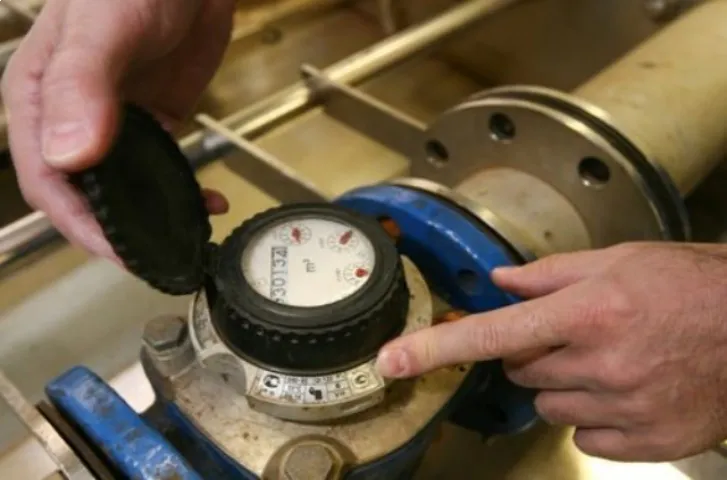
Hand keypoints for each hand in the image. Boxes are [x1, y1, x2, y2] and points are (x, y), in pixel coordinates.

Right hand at [2, 0, 234, 260]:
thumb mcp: (102, 29)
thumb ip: (82, 86)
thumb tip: (69, 154)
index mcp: (40, 102)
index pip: (48, 183)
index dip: (80, 225)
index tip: (120, 252)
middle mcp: (72, 121)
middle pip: (86, 196)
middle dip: (119, 233)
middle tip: (161, 260)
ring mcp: (117, 125)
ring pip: (125, 190)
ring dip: (153, 219)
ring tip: (188, 239)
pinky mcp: (156, 122)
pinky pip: (162, 169)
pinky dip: (182, 192)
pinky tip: (209, 204)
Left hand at [376, 242, 726, 460]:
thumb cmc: (691, 285)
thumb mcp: (620, 261)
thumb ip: (551, 274)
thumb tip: (499, 282)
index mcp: (588, 312)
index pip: (492, 334)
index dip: (436, 349)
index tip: (392, 362)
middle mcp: (600, 364)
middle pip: (520, 371)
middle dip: (531, 353)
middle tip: (572, 334)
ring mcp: (624, 408)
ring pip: (548, 405)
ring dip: (562, 384)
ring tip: (607, 359)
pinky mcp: (646, 441)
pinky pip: (584, 436)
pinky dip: (592, 416)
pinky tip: (624, 390)